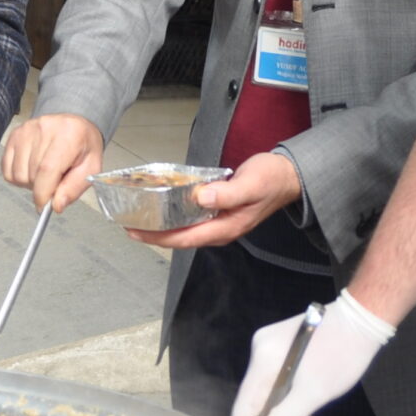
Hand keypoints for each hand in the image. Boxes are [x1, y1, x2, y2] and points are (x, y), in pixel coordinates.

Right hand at [0, 114, 104, 213]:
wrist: (74, 125)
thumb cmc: (83, 146)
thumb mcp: (90, 169)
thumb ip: (74, 189)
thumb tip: (56, 205)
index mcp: (69, 135)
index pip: (47, 169)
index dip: (43, 193)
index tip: (45, 206)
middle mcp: (45, 128)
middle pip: (32, 174)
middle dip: (41, 187)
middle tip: (54, 181)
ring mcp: (26, 130)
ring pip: (18, 174)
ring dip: (29, 182)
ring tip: (44, 173)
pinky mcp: (15, 135)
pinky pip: (7, 168)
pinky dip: (18, 175)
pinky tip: (32, 168)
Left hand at [132, 150, 300, 248]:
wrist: (287, 177)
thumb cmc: (270, 179)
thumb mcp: (251, 184)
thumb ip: (227, 193)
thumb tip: (201, 198)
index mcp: (225, 228)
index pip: (184, 238)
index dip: (157, 237)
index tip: (134, 231)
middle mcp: (219, 230)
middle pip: (180, 238)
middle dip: (153, 234)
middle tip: (127, 225)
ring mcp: (219, 223)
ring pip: (184, 230)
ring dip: (161, 227)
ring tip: (139, 218)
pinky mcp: (219, 213)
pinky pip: (191, 219)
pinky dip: (173, 215)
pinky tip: (163, 207)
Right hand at [223, 293, 394, 415]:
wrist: (364, 320)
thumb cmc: (341, 355)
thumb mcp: (313, 393)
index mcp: (264, 359)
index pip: (243, 407)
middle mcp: (261, 352)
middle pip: (259, 402)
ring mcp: (272, 350)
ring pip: (272, 396)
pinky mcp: (286, 351)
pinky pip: (281, 385)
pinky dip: (295, 402)